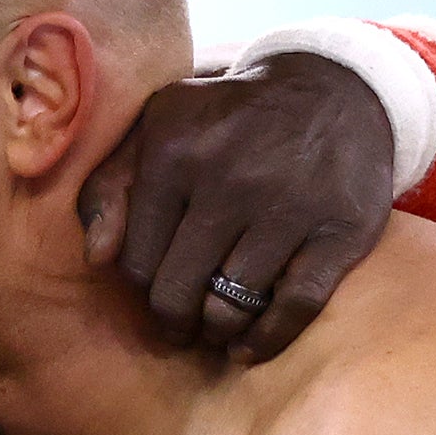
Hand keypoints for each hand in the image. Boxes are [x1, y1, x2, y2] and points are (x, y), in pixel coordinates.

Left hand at [80, 54, 398, 365]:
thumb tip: (96, 258)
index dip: (143, 287)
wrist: (334, 89)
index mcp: (175, 151)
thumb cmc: (230, 119)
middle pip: (177, 292)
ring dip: (217, 329)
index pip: (136, 262)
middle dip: (174, 320)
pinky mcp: (339, 231)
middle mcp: (231, 178)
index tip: (157, 287)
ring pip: (231, 307)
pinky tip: (247, 346)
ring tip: (215, 326)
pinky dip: (266, 339)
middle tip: (181, 323)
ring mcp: (289, 206)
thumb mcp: (160, 127)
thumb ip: (111, 185)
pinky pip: (294, 307)